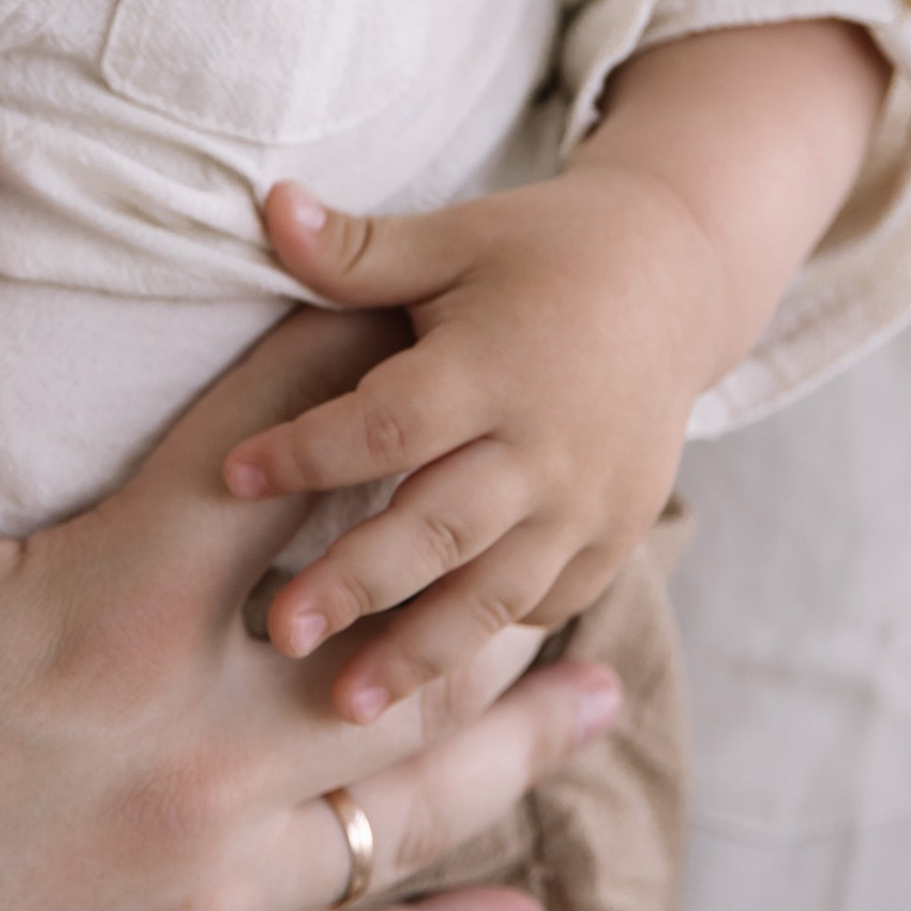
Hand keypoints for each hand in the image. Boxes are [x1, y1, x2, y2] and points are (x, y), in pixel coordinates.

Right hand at [0, 109, 620, 910]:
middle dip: (484, 537)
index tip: (430, 291)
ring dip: (510, 725)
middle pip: (403, 618)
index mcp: (111, 605)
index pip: (285, 443)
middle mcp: (191, 747)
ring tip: (601, 670)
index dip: (358, 356)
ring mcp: (192, 882)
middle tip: (579, 474)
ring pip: (409, 795)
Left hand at [230, 169, 716, 718]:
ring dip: (420, 652)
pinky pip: (543, 604)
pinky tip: (418, 682)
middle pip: (441, 527)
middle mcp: (550, 443)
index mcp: (499, 363)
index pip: (391, 423)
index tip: (230, 475)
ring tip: (345, 707)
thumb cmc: (540, 252)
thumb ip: (355, 250)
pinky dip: (483, 644)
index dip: (309, 451)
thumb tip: (264, 203)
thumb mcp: (452, 237)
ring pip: (495, 592)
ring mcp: (591, 501)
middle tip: (280, 634)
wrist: (679, 281)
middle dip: (358, 585)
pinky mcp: (614, 537)